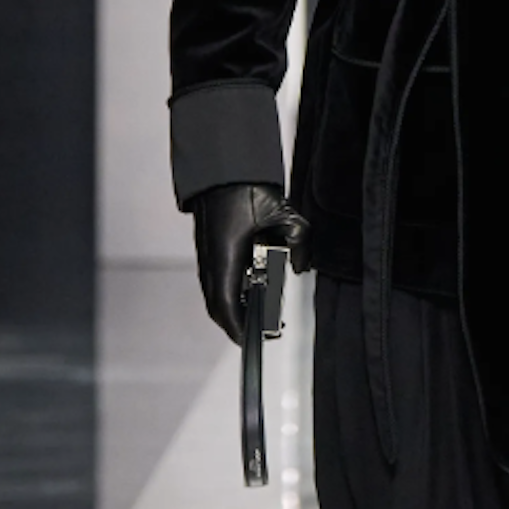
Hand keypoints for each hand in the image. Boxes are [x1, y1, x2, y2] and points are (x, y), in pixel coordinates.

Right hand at [191, 183, 310, 343]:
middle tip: (261, 330)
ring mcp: (207, 256)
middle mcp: (211, 261)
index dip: (238, 328)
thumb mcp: (283, 213)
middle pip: (218, 307)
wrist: (223, 168)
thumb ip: (298, 239)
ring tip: (260, 310)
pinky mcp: (209, 250)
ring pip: (216, 294)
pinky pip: (217, 280)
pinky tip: (252, 284)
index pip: (227, 306)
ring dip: (235, 306)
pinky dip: (233, 290)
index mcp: (225, 258)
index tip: (251, 340)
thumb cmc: (244, 188)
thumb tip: (301, 264)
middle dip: (237, 323)